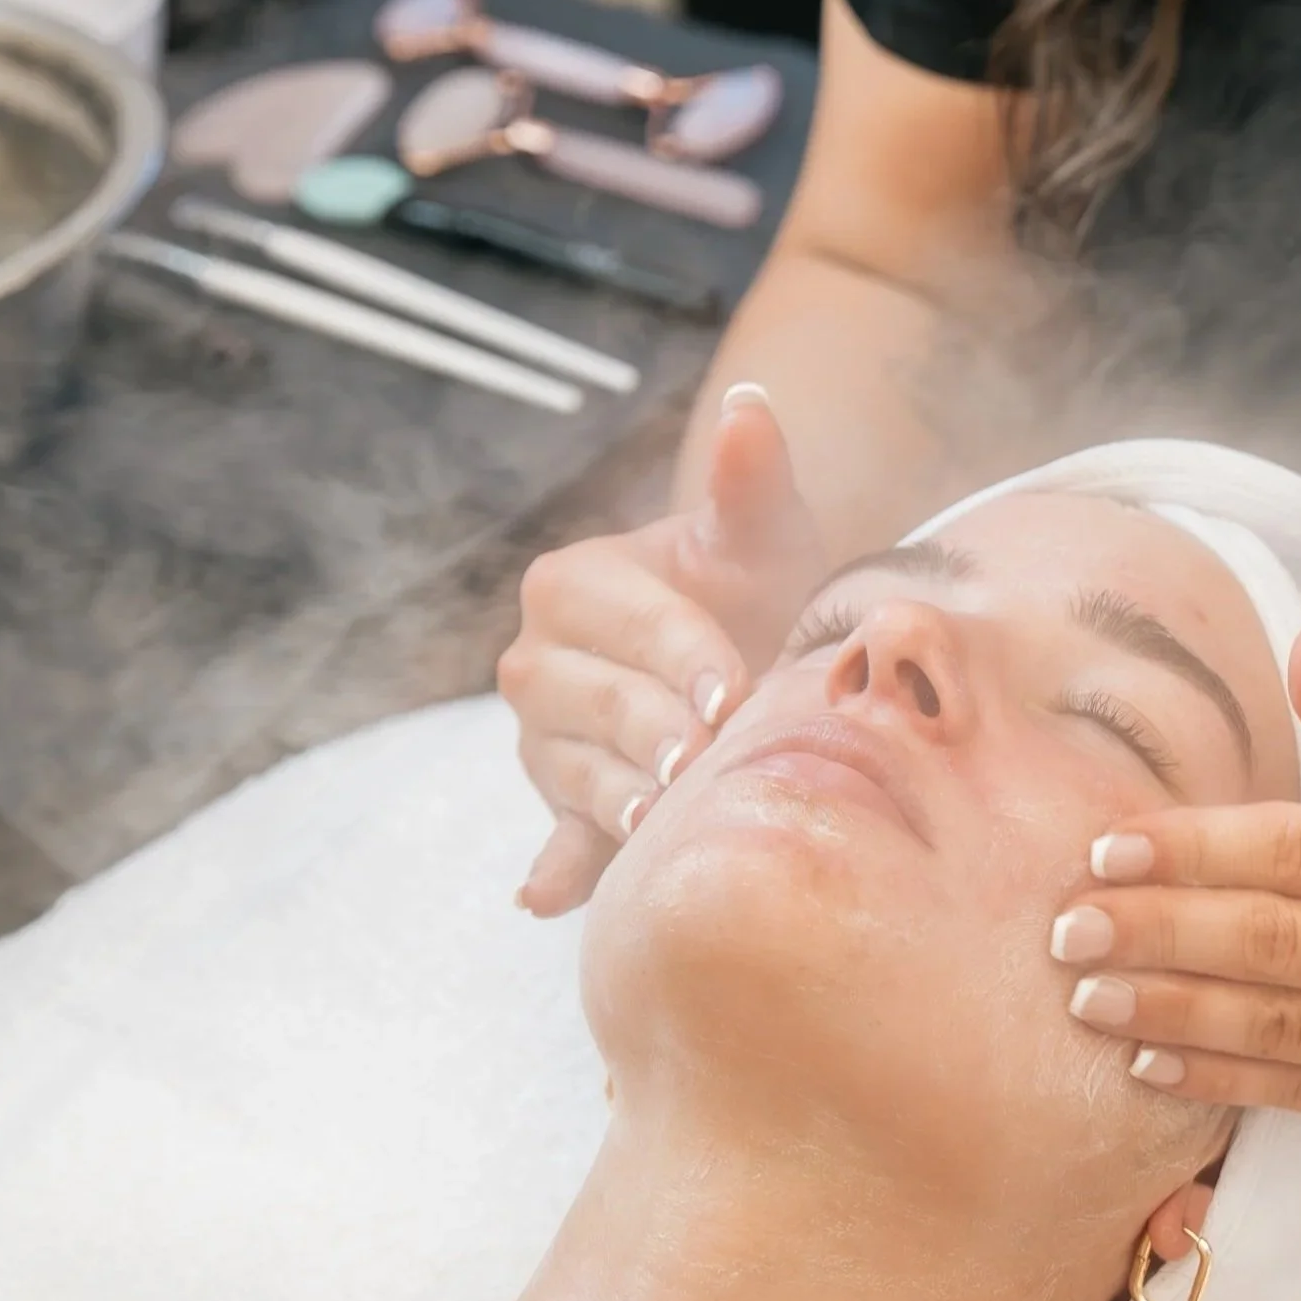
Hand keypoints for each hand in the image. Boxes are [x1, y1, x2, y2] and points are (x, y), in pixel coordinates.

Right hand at [499, 384, 822, 914]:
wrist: (759, 647)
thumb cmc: (756, 582)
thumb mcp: (762, 531)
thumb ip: (750, 475)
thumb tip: (751, 403)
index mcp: (572, 586)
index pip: (628, 625)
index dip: (684, 654)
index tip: (735, 688)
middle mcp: (538, 663)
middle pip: (593, 705)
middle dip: (656, 731)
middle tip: (707, 762)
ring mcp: (546, 741)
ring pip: (576, 773)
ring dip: (620, 798)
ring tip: (662, 819)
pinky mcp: (566, 806)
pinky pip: (556, 841)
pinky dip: (554, 870)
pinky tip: (543, 897)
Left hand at [1047, 610, 1300, 1119]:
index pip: (1295, 852)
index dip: (1193, 851)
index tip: (1106, 850)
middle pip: (1274, 944)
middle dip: (1159, 935)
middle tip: (1065, 928)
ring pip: (1277, 1027)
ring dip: (1169, 1013)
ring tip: (1084, 995)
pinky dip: (1219, 1077)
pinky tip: (1147, 1058)